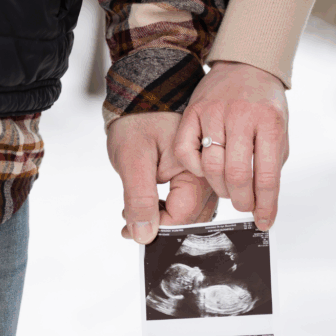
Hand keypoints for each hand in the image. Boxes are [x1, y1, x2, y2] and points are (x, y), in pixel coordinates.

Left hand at [107, 111, 217, 244]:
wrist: (140, 99)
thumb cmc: (137, 122)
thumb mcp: (133, 161)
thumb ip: (140, 200)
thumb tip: (143, 236)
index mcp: (198, 169)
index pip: (184, 216)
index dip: (157, 228)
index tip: (130, 230)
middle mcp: (207, 175)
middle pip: (190, 218)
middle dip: (159, 226)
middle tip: (128, 222)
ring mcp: (204, 176)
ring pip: (189, 214)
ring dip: (161, 219)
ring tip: (133, 211)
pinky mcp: (195, 177)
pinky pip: (186, 203)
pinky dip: (165, 209)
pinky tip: (146, 204)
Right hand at [174, 61, 288, 229]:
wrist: (247, 66)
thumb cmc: (264, 105)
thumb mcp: (279, 131)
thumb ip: (271, 164)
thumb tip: (263, 204)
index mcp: (270, 122)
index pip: (267, 176)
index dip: (265, 205)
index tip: (264, 221)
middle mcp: (242, 115)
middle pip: (236, 175)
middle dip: (241, 199)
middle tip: (243, 205)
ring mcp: (214, 112)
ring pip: (210, 167)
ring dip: (219, 187)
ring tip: (227, 188)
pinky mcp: (193, 112)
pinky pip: (185, 152)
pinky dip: (193, 168)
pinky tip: (204, 169)